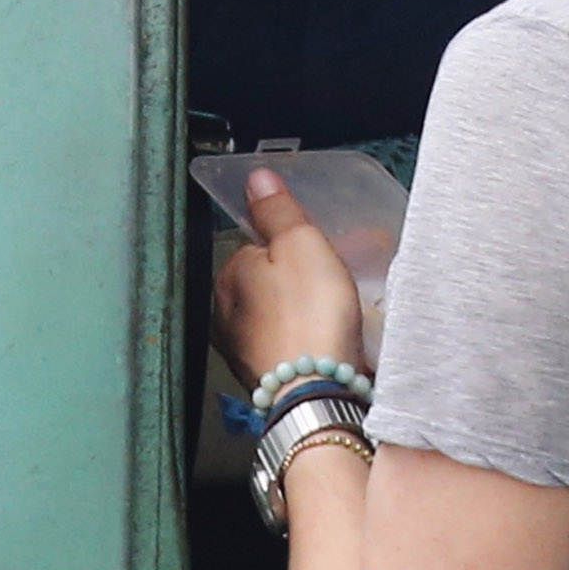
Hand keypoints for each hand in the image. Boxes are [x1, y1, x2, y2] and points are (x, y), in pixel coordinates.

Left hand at [214, 165, 365, 388]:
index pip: (259, 242)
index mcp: (229, 275)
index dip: (294, 238)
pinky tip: (329, 334)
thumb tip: (256, 180)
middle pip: (269, 277)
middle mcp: (226, 313)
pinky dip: (307, 332)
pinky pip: (289, 339)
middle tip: (338, 271)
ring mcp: (244, 347)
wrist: (316, 389)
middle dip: (301, 272)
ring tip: (341, 304)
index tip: (321, 242)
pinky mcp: (267, 373)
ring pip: (279, 310)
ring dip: (305, 304)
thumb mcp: (300, 243)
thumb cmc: (308, 316)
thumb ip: (277, 209)